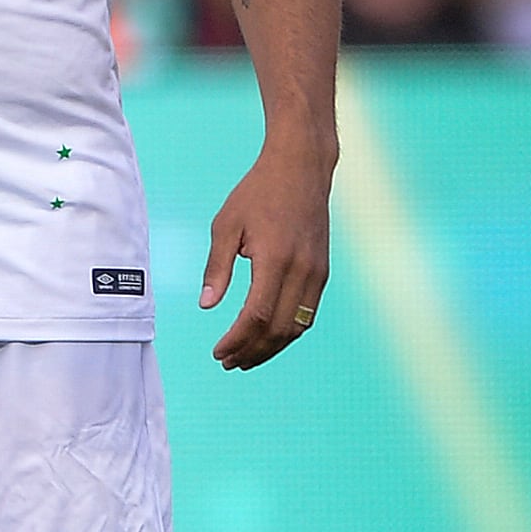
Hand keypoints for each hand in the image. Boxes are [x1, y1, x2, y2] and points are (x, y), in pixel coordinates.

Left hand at [201, 141, 333, 369]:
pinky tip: (266, 338)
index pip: (255, 315)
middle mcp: (302, 271)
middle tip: (227, 362)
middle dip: (251, 351)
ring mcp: (317, 273)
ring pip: (296, 327)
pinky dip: (287, 332)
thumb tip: (207, 307)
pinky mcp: (323, 272)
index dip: (236, 340)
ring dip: (270, 348)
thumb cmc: (258, 193)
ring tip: (245, 358)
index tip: (218, 352)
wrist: (302, 170)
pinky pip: (307, 314)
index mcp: (275, 260)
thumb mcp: (226, 225)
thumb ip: (217, 268)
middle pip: (277, 329)